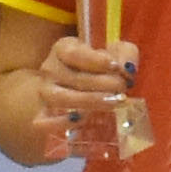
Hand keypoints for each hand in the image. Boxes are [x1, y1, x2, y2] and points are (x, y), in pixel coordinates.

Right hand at [20, 33, 135, 165]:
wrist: (83, 85)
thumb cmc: (101, 66)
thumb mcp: (116, 52)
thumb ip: (125, 54)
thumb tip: (127, 69)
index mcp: (64, 48)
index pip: (74, 53)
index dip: (95, 61)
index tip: (116, 67)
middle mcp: (50, 69)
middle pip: (71, 77)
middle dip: (101, 83)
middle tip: (122, 87)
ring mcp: (45, 93)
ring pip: (59, 98)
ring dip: (88, 101)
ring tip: (113, 103)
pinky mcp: (43, 115)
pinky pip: (43, 122)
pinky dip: (61, 123)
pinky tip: (83, 120)